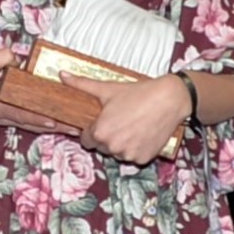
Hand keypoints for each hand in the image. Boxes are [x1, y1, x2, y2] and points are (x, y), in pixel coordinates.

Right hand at [0, 46, 73, 133]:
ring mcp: (4, 117)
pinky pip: (28, 121)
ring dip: (52, 127)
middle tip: (75, 128)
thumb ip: (4, 57)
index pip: (20, 114)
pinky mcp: (7, 115)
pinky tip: (59, 122)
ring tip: (72, 128)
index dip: (38, 118)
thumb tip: (21, 59)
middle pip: (31, 124)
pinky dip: (43, 122)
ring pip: (31, 125)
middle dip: (54, 127)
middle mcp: (1, 116)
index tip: (55, 121)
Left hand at [65, 72, 190, 164]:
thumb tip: (62, 75)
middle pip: (102, 147)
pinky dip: (137, 149)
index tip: (103, 123)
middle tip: (120, 121)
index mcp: (100, 132)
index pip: (86, 140)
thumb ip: (82, 85)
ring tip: (132, 126)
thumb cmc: (138, 93)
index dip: (93, 131)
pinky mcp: (144, 158)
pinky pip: (134, 157)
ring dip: (121, 144)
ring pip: (118, 153)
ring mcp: (129, 155)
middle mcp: (112, 147)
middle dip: (107, 137)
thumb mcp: (108, 89)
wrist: (171, 98)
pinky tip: (142, 133)